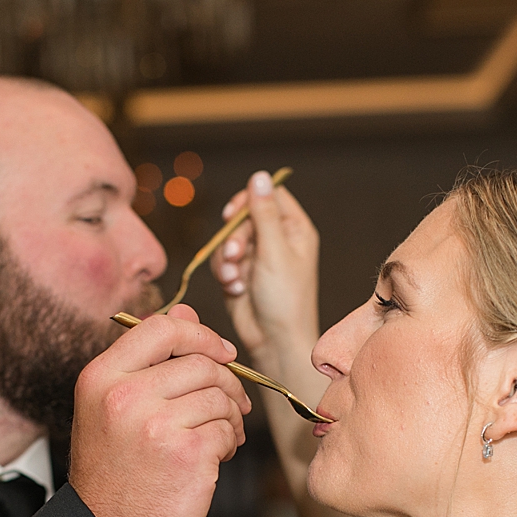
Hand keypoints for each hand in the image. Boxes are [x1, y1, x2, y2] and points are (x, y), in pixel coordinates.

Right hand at [71, 306, 250, 516]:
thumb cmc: (112, 471)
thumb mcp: (111, 405)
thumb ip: (147, 358)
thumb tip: (186, 311)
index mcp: (102, 377)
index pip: (162, 327)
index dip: (200, 334)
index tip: (220, 353)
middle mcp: (124, 396)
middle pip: (201, 363)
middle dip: (226, 383)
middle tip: (230, 404)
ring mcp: (156, 425)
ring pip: (219, 397)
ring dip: (230, 416)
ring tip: (220, 435)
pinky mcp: (187, 455)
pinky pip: (227, 430)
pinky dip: (229, 443)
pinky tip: (216, 457)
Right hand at [210, 170, 320, 384]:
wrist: (274, 341)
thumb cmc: (286, 300)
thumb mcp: (275, 252)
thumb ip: (263, 213)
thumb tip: (259, 176)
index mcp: (294, 229)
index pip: (269, 195)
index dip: (248, 200)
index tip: (232, 215)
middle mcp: (276, 239)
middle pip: (243, 216)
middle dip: (234, 237)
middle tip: (236, 255)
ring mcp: (257, 257)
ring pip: (228, 239)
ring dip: (226, 259)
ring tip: (234, 279)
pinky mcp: (240, 273)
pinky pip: (221, 260)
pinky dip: (225, 273)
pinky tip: (235, 288)